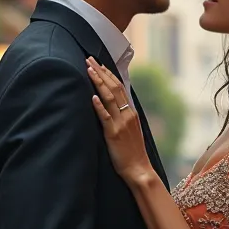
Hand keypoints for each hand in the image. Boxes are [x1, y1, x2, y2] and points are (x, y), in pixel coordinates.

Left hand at [87, 58, 152, 182]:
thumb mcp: (130, 130)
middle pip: (113, 88)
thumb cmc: (132, 152)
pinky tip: (92, 97)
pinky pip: (105, 117)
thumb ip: (122, 116)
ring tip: (88, 70)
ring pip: (109, 98)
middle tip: (89, 59)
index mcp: (130, 112)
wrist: (139, 169)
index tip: (98, 63)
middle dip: (100, 72)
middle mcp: (127, 114)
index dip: (108, 74)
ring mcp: (120, 123)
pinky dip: (99, 106)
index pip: (119, 87)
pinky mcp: (113, 134)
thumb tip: (112, 105)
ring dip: (98, 82)